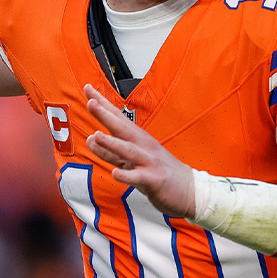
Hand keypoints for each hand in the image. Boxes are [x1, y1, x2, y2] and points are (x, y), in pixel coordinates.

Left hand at [83, 84, 194, 217]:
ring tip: (96, 136)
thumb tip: (91, 138)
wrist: (189, 188)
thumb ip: (111, 150)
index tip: (88, 89)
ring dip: (112, 143)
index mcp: (137, 138)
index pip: (117, 117)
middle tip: (91, 103)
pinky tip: (115, 173)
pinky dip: (127, 175)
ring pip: (128, 151)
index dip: (103, 103)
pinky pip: (138, 177)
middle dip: (106, 115)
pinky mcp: (154, 179)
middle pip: (122, 128)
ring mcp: (149, 162)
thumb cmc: (158, 170)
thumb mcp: (132, 159)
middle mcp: (143, 146)